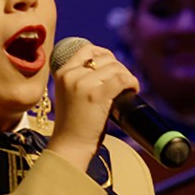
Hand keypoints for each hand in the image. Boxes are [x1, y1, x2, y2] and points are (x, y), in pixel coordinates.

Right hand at [48, 42, 139, 171]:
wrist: (69, 145)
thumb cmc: (73, 124)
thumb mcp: (70, 94)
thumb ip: (81, 78)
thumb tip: (110, 65)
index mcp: (62, 72)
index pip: (87, 49)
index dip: (105, 55)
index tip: (112, 68)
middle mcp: (70, 74)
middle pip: (105, 58)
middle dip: (118, 68)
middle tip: (122, 84)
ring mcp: (82, 83)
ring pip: (115, 67)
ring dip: (127, 77)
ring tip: (126, 90)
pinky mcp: (96, 94)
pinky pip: (122, 79)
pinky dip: (132, 83)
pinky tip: (132, 91)